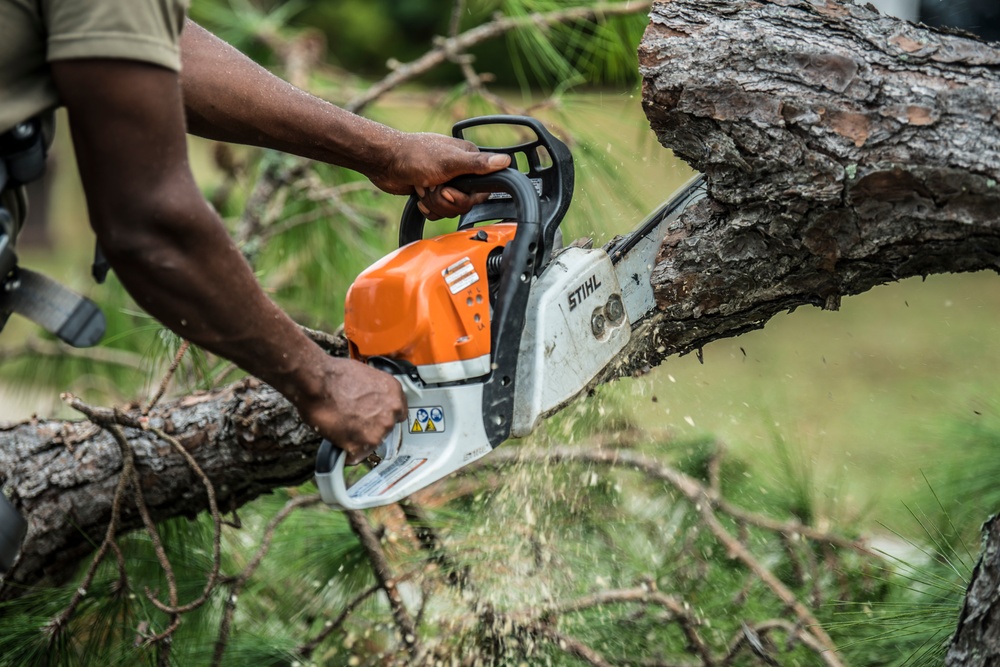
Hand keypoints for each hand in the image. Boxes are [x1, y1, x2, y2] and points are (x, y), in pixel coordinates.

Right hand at [297, 358, 407, 464]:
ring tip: (344, 426)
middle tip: (355, 420)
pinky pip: (356, 455)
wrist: (316, 383)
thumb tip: (371, 400)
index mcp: (394, 393)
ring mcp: (377, 431)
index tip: (376, 417)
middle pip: (386, 428)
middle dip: (372, 426)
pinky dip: (347, 451)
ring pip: (372, 442)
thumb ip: (375, 392)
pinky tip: (339, 439)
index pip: (398, 412)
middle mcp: (390, 413)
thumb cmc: (334, 375)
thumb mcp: (366, 376)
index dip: (384, 414)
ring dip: (360, 438)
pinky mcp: (361, 445)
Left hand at [370, 132, 510, 219]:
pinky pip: (439, 212)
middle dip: (446, 200)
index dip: (465, 197)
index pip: (482, 191)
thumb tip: (505, 161)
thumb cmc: (414, 156)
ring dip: (434, 202)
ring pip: (451, 210)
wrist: (385, 163)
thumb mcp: (450, 161)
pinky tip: (419, 196)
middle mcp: (459, 172)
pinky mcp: (432, 193)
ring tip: (423, 187)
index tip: (450, 189)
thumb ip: (478, 164)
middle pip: (466, 204)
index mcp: (468, 160)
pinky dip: (428, 207)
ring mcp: (445, 183)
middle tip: (433, 186)